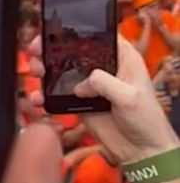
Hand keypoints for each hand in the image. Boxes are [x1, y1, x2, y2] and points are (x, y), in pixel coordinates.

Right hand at [30, 35, 178, 162]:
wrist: (141, 151)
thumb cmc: (146, 120)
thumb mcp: (129, 96)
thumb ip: (104, 83)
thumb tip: (81, 83)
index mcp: (121, 58)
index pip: (96, 36)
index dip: (74, 31)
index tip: (54, 33)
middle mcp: (103, 68)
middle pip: (71, 50)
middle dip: (50, 49)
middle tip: (36, 52)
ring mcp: (89, 85)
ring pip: (60, 70)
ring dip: (43, 70)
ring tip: (36, 73)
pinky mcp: (78, 102)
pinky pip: (56, 95)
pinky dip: (44, 95)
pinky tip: (37, 98)